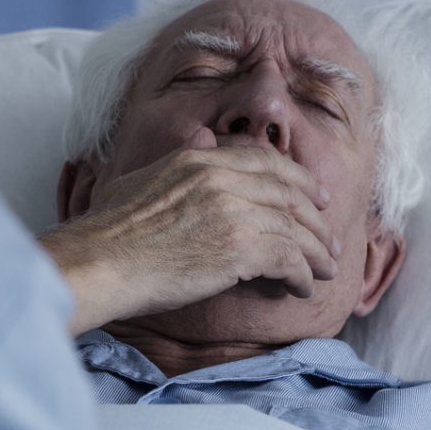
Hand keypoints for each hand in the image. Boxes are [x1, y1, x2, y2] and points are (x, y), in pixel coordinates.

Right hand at [40, 131, 339, 334]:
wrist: (100, 263)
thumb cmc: (109, 231)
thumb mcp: (143, 178)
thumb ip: (179, 161)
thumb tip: (201, 140)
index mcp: (200, 161)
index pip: (266, 162)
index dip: (298, 179)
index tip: (315, 197)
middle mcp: (221, 179)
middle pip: (288, 195)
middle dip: (316, 220)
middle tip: (330, 241)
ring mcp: (232, 212)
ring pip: (295, 229)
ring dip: (317, 253)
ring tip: (326, 270)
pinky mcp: (238, 249)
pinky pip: (289, 260)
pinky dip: (302, 276)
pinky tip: (304, 289)